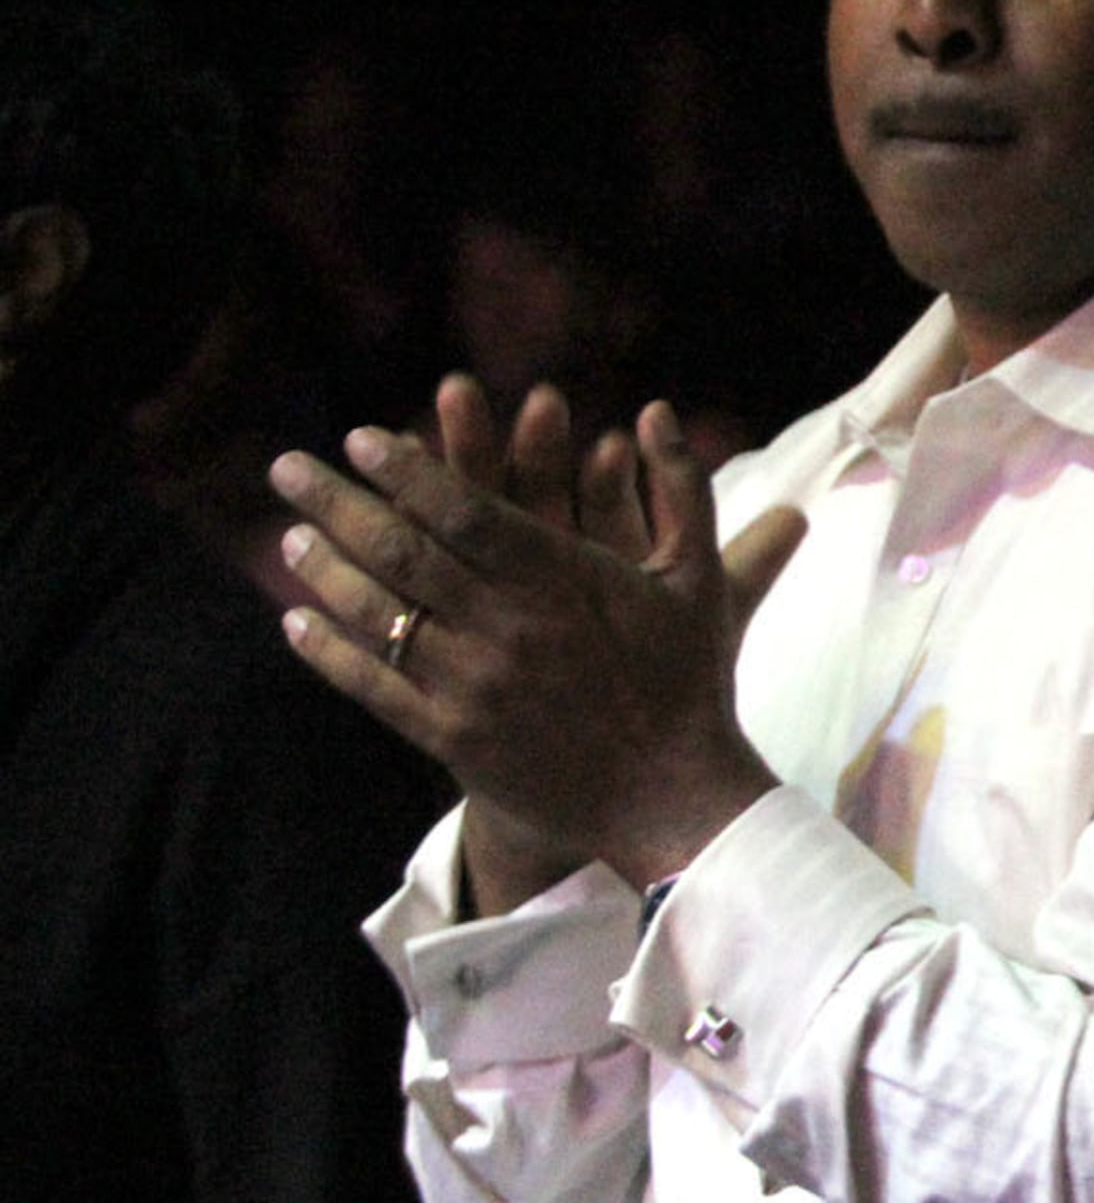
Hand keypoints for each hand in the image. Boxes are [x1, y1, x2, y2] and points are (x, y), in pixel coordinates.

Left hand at [271, 385, 807, 898]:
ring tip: (290, 537)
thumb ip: (679, 486)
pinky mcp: (453, 738)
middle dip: (336, 502)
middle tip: (285, 467)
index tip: (360, 438)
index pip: (466, 508)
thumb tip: (658, 407)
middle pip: (402, 551)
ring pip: (380, 614)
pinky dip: (329, 651)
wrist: (671, 795)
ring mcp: (474, 685)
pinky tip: (297, 622)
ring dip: (325, 570)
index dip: (406, 470)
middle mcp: (507, 626)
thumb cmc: (688, 678)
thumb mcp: (698, 575)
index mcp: (563, 579)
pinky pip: (375, 685)